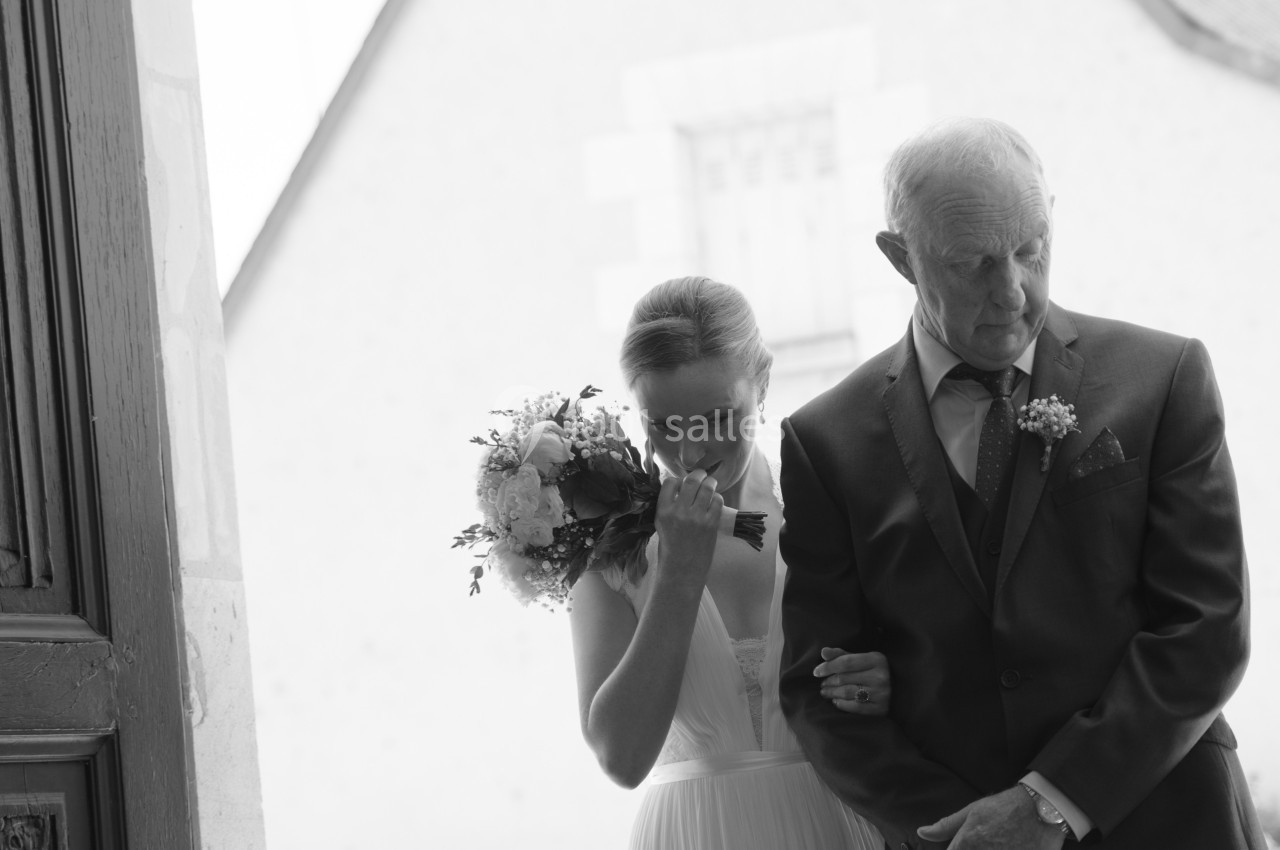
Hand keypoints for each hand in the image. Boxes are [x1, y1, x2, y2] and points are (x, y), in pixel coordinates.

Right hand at [652, 469, 722, 589]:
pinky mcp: (711, 523)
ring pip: (707, 488)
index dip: (677, 479)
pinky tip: (713, 502)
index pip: (670, 482)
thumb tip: (680, 486)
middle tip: (701, 475)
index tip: (681, 482)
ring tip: (710, 485)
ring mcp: (696, 517)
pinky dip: (716, 498)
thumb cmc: (670, 547)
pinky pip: (717, 501)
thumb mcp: (661, 524)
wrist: (683, 569)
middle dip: (698, 474)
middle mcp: (679, 511)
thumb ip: (669, 505)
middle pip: (691, 480)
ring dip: (710, 483)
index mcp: (663, 511)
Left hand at [814, 647, 888, 715]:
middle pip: (845, 678)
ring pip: (847, 692)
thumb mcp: (860, 659)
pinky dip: (842, 704)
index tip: (816, 672)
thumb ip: (841, 655)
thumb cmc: (873, 672)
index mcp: (877, 659)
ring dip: (832, 693)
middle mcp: (881, 676)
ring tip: (825, 692)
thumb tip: (823, 652)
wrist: (897, 690)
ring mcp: (882, 693)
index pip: (846, 662)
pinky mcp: (880, 708)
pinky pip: (855, 707)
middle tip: (822, 684)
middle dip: (829, 681)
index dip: (828, 667)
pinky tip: (836, 701)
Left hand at [917, 787, 1064, 848]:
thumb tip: (922, 832)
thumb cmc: (1005, 807)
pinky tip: (1007, 845)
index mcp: (966, 844)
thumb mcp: (972, 811)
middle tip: (986, 840)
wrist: (1042, 809)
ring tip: (997, 841)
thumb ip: (946, 826)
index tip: (959, 846)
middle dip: (970, 849)